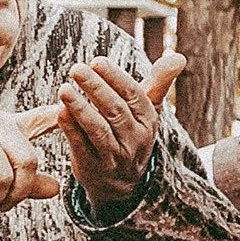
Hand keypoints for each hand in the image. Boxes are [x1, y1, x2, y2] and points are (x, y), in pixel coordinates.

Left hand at [56, 52, 184, 214]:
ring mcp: (114, 156)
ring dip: (80, 108)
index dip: (115, 78)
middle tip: (77, 69)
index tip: (97, 61)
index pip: (134, 95)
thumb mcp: (148, 111)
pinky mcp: (92, 168)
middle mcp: (134, 139)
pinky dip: (71, 129)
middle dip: (95, 88)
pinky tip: (60, 112)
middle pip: (115, 111)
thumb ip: (159, 82)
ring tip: (64, 89)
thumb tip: (180, 57)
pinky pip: (81, 146)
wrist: (123, 183)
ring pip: (98, 130)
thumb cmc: (132, 134)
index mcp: (148, 121)